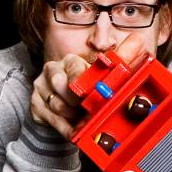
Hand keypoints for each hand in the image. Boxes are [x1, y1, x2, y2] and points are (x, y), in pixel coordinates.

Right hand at [29, 36, 148, 139]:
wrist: (64, 106)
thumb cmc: (86, 89)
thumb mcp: (103, 75)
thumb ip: (120, 58)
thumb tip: (136, 39)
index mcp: (70, 61)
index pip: (73, 67)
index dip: (80, 80)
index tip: (86, 92)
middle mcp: (53, 71)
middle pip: (60, 84)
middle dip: (76, 101)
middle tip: (87, 109)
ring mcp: (41, 87)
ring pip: (56, 104)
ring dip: (72, 116)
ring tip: (82, 119)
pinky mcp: (35, 104)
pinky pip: (50, 118)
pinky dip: (64, 128)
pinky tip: (74, 131)